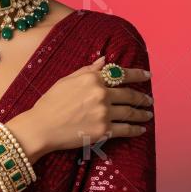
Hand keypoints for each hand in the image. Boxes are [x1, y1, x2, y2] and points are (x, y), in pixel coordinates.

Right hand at [24, 56, 153, 152]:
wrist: (41, 127)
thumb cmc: (50, 102)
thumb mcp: (66, 80)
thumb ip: (87, 70)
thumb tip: (104, 60)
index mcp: (92, 79)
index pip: (121, 74)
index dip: (137, 74)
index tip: (147, 75)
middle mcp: (101, 94)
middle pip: (129, 94)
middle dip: (142, 97)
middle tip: (149, 99)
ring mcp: (104, 113)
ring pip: (130, 112)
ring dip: (142, 113)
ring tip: (148, 114)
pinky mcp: (104, 131)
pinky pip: (125, 129)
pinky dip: (135, 129)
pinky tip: (140, 129)